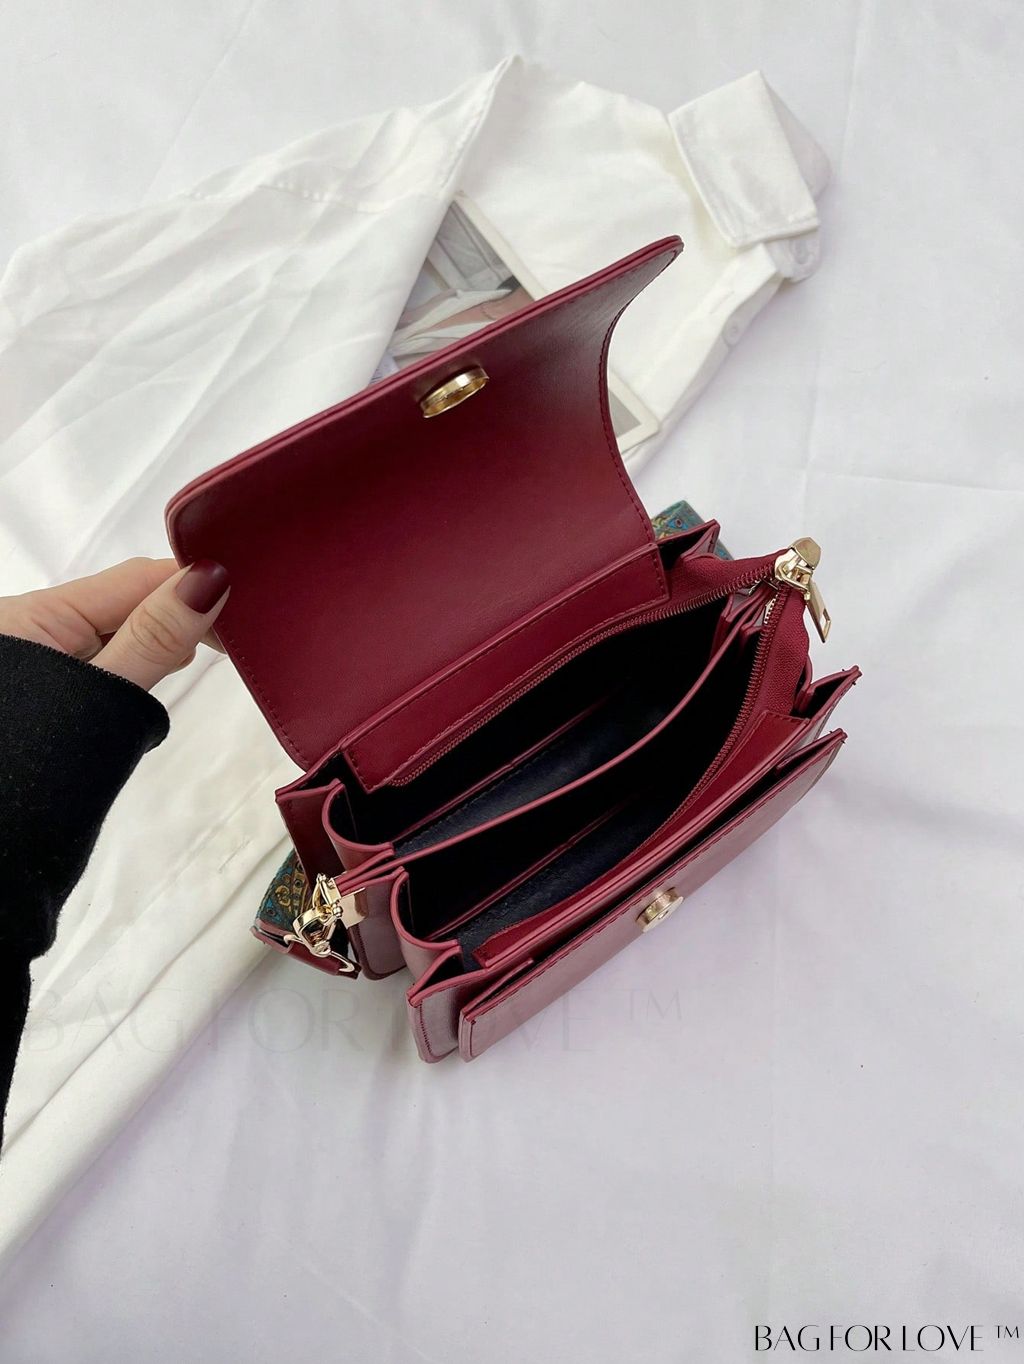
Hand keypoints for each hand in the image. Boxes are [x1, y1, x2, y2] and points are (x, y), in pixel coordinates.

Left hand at [0, 558, 229, 690]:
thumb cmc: (32, 764)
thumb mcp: (100, 698)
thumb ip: (153, 641)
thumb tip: (210, 578)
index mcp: (37, 615)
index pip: (137, 577)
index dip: (196, 581)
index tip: (250, 598)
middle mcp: (37, 624)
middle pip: (130, 598)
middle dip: (185, 608)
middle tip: (241, 633)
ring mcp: (45, 655)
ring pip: (122, 627)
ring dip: (166, 637)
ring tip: (214, 651)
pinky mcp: (53, 681)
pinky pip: (109, 652)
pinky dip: (143, 657)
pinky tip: (168, 668)